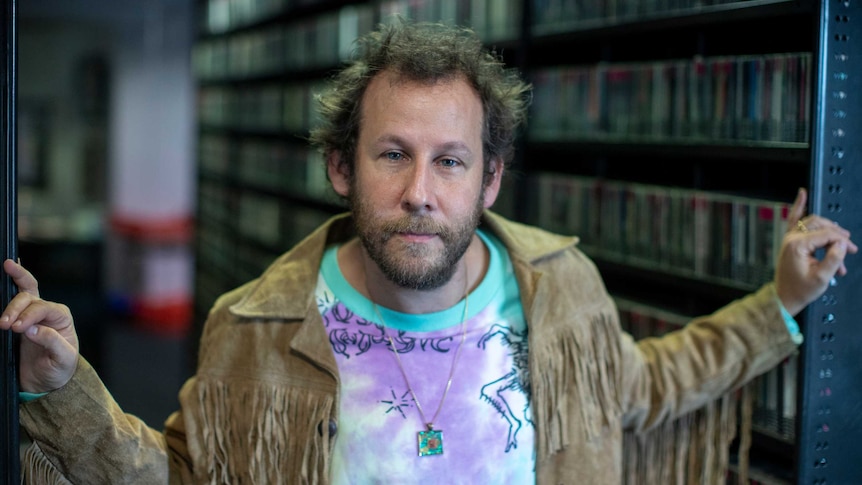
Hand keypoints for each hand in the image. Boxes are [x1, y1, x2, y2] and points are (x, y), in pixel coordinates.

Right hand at [0, 259, 78, 392]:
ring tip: (1, 323)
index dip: (30, 315)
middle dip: (15, 308)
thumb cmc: (60, 368)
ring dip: (8, 307)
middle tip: (4, 325)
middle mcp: (47, 312)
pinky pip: (10, 303)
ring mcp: (31, 315)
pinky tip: (0, 293)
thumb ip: (52, 342)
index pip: (45, 308)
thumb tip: (32, 329)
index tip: (17, 328)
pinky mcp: (17, 322)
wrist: (46, 381)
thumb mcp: (63, 359)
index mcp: (61, 318)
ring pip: (20, 297)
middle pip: (30, 297)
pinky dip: (5, 296)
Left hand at [775, 188, 857, 315]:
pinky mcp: (790, 241)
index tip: (850, 250)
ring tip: (841, 245)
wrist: (784, 297)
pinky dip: (798, 206)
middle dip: (837, 234)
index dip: (841, 241)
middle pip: (820, 225)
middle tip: (849, 247)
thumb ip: (833, 259)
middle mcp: (791, 238)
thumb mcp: (822, 278)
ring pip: (812, 222)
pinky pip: (794, 219)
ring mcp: (789, 238)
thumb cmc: (800, 290)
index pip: (825, 234)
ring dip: (829, 231)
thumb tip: (842, 244)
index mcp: (797, 246)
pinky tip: (802, 194)